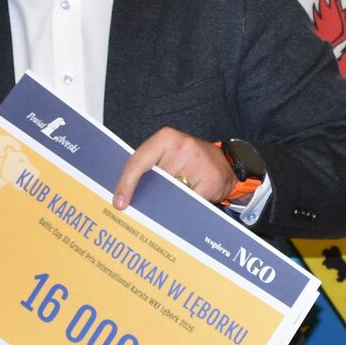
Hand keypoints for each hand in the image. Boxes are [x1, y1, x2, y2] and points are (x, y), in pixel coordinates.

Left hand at [110, 127, 233, 210]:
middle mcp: (182, 147)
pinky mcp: (211, 180)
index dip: (126, 184)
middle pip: (155, 181)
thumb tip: (125, 196)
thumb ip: (150, 167)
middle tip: (141, 206)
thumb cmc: (189, 160)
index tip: (120, 202)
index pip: (138, 162)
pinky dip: (185, 206)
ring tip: (172, 198)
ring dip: (168, 201)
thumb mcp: (167, 154)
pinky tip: (188, 201)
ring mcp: (199, 163)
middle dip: (149, 194)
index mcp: (166, 139)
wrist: (225, 162)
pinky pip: (190, 201)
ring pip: (172, 194)